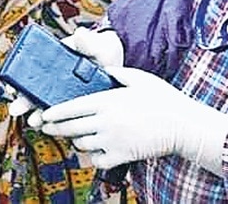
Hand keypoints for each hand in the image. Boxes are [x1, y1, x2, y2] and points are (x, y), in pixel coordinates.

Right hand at [6, 28, 123, 117]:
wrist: (119, 67)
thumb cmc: (103, 52)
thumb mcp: (97, 45)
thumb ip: (88, 42)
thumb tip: (80, 34)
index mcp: (53, 63)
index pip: (29, 71)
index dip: (18, 80)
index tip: (12, 88)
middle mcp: (53, 80)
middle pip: (33, 91)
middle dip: (23, 102)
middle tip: (16, 110)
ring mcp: (63, 94)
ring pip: (45, 106)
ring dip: (36, 114)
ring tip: (34, 122)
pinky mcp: (74, 107)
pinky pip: (62, 116)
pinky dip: (55, 122)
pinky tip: (52, 128)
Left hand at [32, 66, 227, 171]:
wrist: (184, 125)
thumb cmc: (163, 99)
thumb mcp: (139, 78)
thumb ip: (117, 72)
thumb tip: (104, 67)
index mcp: (105, 101)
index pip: (70, 107)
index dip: (53, 112)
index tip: (44, 115)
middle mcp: (104, 120)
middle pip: (70, 128)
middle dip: (56, 128)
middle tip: (49, 128)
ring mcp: (112, 139)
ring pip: (82, 144)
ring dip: (78, 142)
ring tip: (78, 137)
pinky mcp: (122, 155)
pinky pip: (98, 160)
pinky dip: (95, 157)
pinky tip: (97, 151)